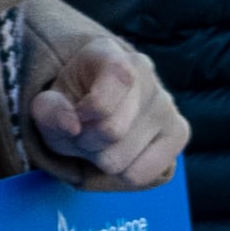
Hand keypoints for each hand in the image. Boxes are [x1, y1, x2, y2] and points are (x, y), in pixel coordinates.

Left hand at [25, 16, 187, 188]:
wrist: (99, 105)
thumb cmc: (73, 103)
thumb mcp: (49, 104)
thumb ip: (50, 111)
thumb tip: (72, 126)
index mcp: (111, 55)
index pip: (105, 95)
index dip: (84, 114)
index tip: (76, 113)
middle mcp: (147, 74)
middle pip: (111, 133)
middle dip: (87, 142)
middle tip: (84, 132)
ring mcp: (167, 104)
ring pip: (122, 161)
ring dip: (102, 160)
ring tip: (102, 141)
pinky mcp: (179, 131)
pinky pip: (143, 175)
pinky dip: (123, 173)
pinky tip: (122, 153)